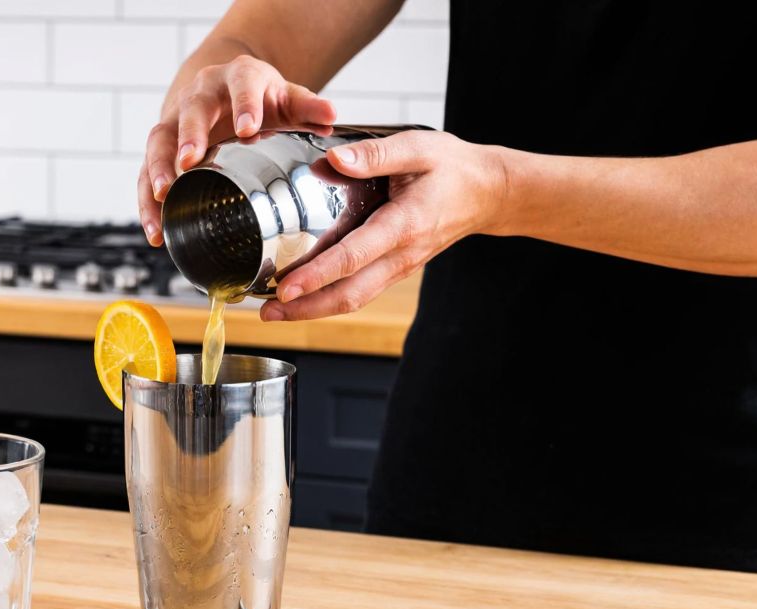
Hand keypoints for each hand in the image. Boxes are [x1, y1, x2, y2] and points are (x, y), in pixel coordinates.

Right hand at [139, 55, 335, 245]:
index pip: (240, 85)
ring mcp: (176, 119)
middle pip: (189, 112)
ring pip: (159, 142)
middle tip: (188, 162)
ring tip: (162, 198)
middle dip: (187, 137)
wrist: (227, 89)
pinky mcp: (163, 147)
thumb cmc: (261, 99)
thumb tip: (331, 116)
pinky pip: (148, 171)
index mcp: (236, 78)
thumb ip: (308, 107)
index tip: (247, 128)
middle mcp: (200, 94)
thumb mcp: (286, 98)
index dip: (243, 105)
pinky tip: (156, 231)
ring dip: (157, 170)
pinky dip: (148, 201)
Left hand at [261, 131, 509, 321]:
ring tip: (275, 310)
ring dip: (313, 309)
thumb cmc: (453, 167)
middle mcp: (401, 254)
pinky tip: (304, 297)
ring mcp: (400, 266)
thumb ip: (375, 154)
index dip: (317, 275)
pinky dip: (329, 299)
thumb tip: (334, 160)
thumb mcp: (418, 148)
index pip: (353, 257)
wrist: (489, 192)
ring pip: (354, 298)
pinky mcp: (396, 269)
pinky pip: (361, 290)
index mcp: (404, 224)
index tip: (285, 287)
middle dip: (305, 307)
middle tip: (267, 311)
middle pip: (349, 294)